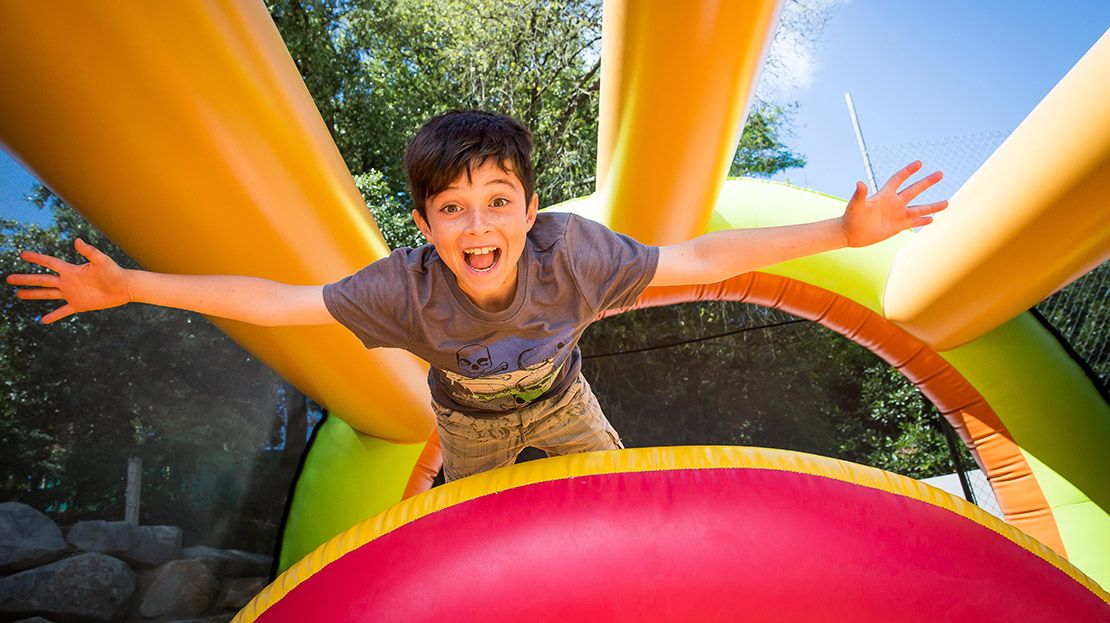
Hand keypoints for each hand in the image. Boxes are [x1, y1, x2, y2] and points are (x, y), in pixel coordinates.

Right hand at [6, 238, 130, 323]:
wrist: (124, 288)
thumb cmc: (114, 272)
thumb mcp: (101, 260)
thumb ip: (89, 251)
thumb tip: (77, 240)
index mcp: (71, 270)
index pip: (49, 263)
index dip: (36, 258)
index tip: (22, 254)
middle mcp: (68, 281)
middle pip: (42, 280)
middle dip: (26, 279)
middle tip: (9, 279)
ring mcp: (72, 293)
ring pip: (48, 294)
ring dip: (33, 294)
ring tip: (18, 294)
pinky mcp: (79, 304)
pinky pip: (63, 311)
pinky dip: (53, 316)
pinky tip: (43, 320)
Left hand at [841, 161, 947, 247]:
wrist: (850, 233)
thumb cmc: (851, 217)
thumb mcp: (855, 205)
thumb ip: (859, 194)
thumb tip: (859, 183)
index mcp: (885, 194)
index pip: (899, 179)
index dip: (908, 171)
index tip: (919, 163)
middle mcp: (894, 202)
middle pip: (914, 190)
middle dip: (927, 182)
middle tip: (940, 173)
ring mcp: (897, 214)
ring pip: (919, 208)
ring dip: (932, 206)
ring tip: (947, 203)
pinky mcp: (898, 226)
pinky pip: (913, 222)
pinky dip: (922, 221)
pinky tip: (932, 219)